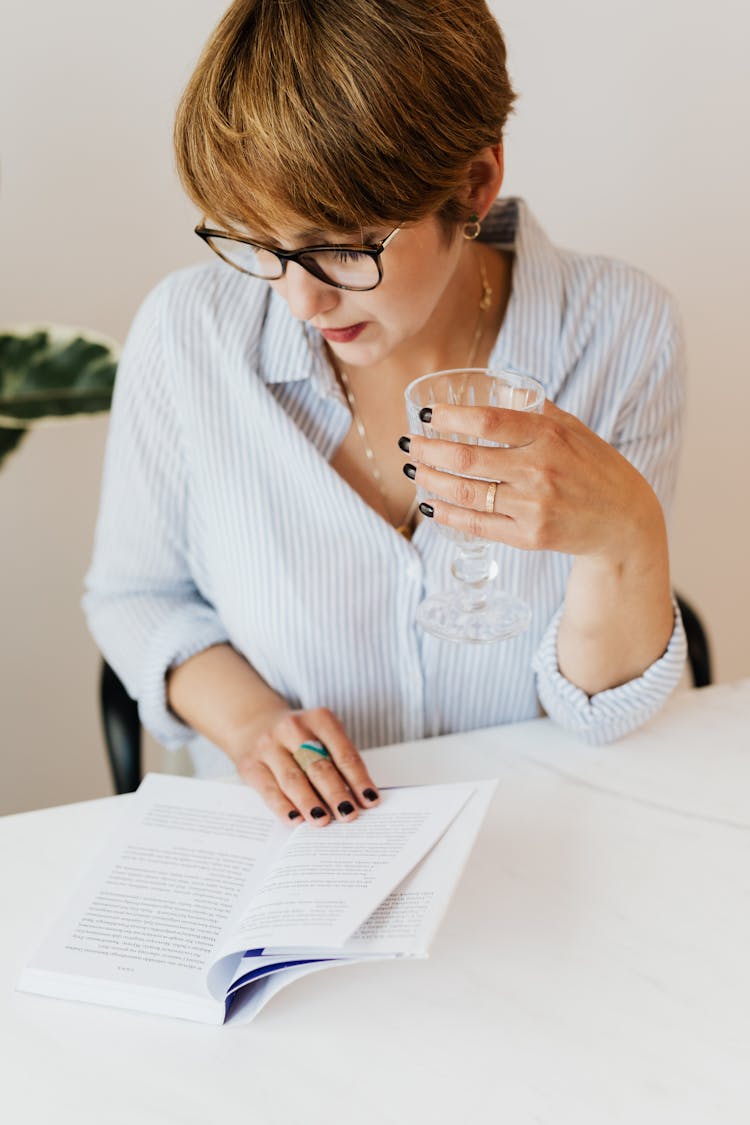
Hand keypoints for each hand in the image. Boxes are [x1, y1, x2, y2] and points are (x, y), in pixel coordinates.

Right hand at [228, 706, 380, 826]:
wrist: (255, 722)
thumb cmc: (300, 737)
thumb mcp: (322, 735)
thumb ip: (338, 762)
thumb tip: (357, 800)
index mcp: (319, 719)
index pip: (343, 753)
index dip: (358, 779)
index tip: (370, 801)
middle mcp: (292, 728)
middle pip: (318, 766)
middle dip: (335, 792)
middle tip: (349, 814)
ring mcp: (268, 746)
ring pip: (293, 779)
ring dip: (310, 803)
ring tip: (324, 820)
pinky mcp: (250, 765)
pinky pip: (269, 791)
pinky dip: (283, 807)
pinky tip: (296, 820)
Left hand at [402, 400, 661, 563]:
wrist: (623, 519)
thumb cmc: (593, 466)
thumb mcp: (572, 428)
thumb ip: (534, 408)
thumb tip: (497, 384)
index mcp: (548, 435)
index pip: (488, 421)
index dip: (451, 417)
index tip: (428, 415)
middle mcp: (539, 469)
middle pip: (467, 458)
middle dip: (429, 450)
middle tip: (409, 443)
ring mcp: (533, 506)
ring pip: (466, 492)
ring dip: (430, 480)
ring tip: (414, 469)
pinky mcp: (530, 536)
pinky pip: (477, 524)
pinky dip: (448, 514)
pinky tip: (431, 504)